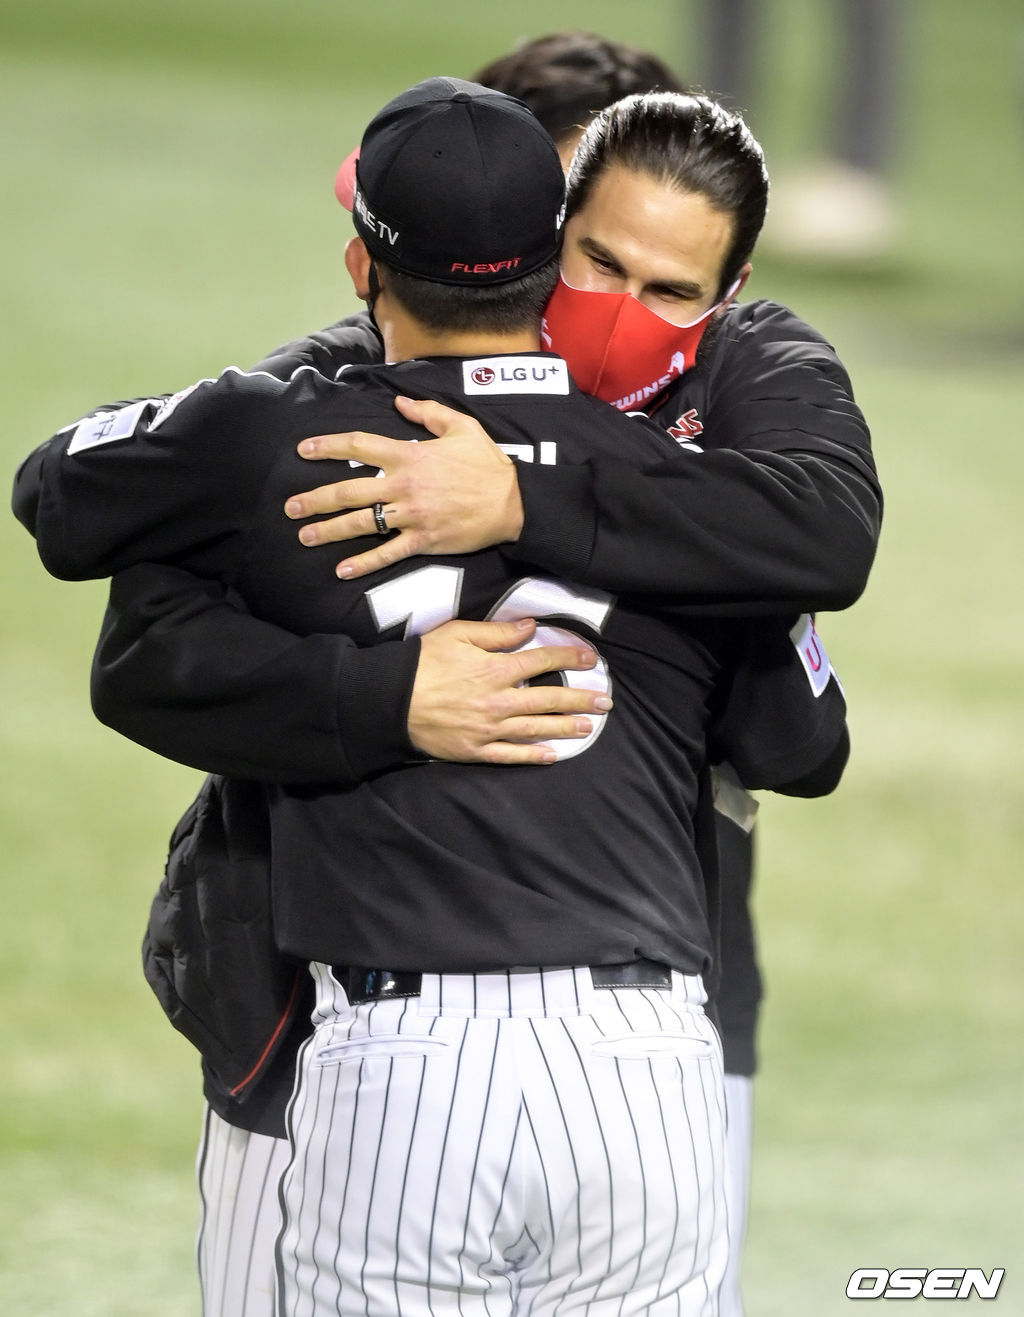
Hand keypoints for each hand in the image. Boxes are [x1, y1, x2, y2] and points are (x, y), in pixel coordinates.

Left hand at [284, 396, 523, 578]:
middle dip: (315, 499)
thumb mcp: (461, 427)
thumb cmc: (488, 464)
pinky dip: (363, 563)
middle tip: (291, 507)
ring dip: (329, 531)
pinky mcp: (422, 541)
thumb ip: (427, 413)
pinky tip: (341, 570)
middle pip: (349, 491)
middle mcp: (403, 486)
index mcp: (409, 455)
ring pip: (361, 524)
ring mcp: (410, 516)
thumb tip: (399, 404)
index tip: (303, 451)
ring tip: (305, 536)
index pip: (359, 446)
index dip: (328, 447)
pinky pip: (387, 553)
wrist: (513, 503)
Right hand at [409, 618, 611, 764]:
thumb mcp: (456, 634)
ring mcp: (488, 728)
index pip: (541, 662)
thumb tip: (529, 627)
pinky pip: (510, 755)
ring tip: (589, 727)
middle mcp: (498, 700)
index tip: (590, 660)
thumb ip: (497, 633)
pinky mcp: (475, 749)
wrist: (389, 700)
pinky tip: (553, 756)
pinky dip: (532, 756)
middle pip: (548, 699)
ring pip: (535, 728)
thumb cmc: (421, 662)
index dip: (569, 659)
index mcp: (495, 669)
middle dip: (580, 700)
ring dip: (566, 728)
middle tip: (605, 702)